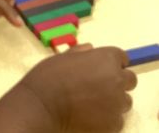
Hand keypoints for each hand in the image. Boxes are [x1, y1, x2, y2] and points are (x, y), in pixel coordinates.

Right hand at [18, 46, 136, 132]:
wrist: (42, 105)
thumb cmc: (49, 75)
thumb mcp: (62, 57)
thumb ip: (80, 52)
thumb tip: (91, 48)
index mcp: (105, 58)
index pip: (121, 57)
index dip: (111, 61)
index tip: (100, 66)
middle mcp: (116, 79)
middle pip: (129, 79)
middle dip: (117, 80)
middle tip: (97, 84)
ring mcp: (117, 103)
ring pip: (124, 100)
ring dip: (113, 99)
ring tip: (91, 101)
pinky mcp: (114, 124)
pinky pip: (117, 119)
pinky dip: (107, 117)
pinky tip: (89, 114)